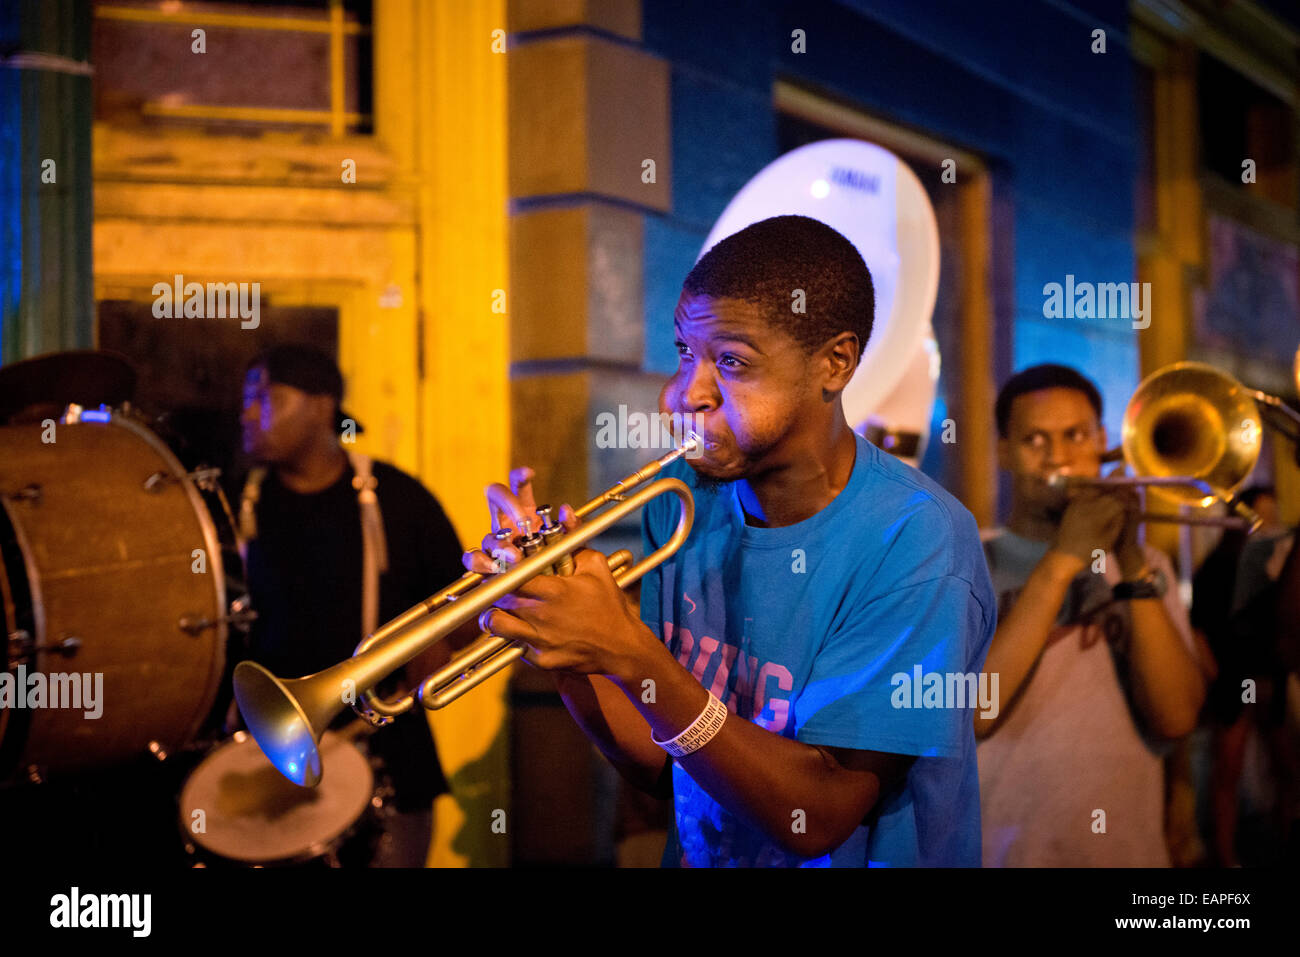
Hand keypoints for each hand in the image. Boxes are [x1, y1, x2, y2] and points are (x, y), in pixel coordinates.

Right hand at [462, 466, 578, 572]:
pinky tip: (495, 568)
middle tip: (524, 519)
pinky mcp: (485, 563)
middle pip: (495, 496)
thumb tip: (566, 510)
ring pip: (488, 533)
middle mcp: (505, 522)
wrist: (545, 589)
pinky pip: (474, 559)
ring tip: (515, 555)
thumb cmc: (555, 561)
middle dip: (509, 503)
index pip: (519, 487)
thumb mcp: (568, 543)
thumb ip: (572, 527)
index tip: (529, 474)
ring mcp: (493, 542)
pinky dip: (482, 562)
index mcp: (524, 512)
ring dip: (500, 543)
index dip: (520, 477)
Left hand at [477, 548, 655, 677]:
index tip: (497, 563)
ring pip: (495, 623)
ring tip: (501, 607)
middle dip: (492, 586)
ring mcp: (539, 639)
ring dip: (493, 613)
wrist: (622, 647)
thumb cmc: (609, 604)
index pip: (510, 574)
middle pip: (497, 596)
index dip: (498, 567)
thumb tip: (564, 510)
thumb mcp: (595, 566)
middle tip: (495, 582)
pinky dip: (511, 635)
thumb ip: (574, 537)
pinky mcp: (539, 659)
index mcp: (553, 590)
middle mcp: (541, 615)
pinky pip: (512, 645)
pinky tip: (521, 628)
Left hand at [1051, 483, 1132, 568]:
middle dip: (1119, 492)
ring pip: (1095, 490)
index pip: (1117, 502)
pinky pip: (1084, 493)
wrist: (1065, 556)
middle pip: (1107, 494)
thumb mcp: (1109, 539)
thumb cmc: (1090, 551)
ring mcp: (1076, 506)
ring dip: (1106, 489)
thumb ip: (1118, 521)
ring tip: (1116, 489)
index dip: (1127, 499)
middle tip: (1129, 489)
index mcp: (1097, 518)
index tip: (1135, 495)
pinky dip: (1094, 491)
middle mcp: (1086, 508)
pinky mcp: (1071, 506)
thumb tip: (1125, 507)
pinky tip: (1101, 494)